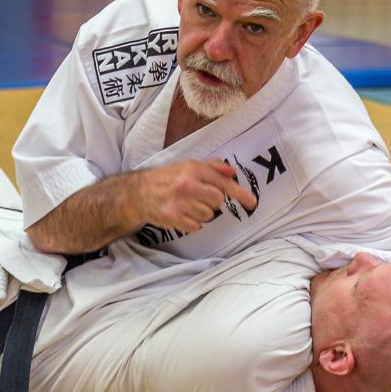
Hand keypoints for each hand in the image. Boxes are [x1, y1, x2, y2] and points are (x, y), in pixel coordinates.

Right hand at [136, 158, 256, 232]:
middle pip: (217, 201)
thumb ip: (213, 167)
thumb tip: (233, 172)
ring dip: (201, 212)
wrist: (138, 192)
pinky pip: (196, 226)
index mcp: (193, 169)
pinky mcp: (171, 218)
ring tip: (188, 205)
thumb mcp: (189, 165)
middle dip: (212, 200)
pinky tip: (182, 213)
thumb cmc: (168, 177)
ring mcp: (178, 202)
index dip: (239, 193)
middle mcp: (186, 185)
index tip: (252, 202)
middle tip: (198, 196)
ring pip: (208, 215)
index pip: (222, 182)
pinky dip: (192, 223)